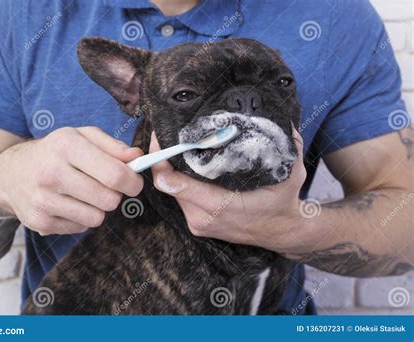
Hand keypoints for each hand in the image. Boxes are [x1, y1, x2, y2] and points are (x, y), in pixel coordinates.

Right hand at [0, 127, 143, 234]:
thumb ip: (113, 145)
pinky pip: (81, 227)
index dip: (133, 182)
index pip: (115, 174)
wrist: (11, 173)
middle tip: (106, 187)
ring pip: (97, 217)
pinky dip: (82, 217)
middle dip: (115, 195)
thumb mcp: (81, 136)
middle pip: (109, 200)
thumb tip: (138, 157)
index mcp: (67, 145)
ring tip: (86, 194)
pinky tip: (69, 204)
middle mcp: (52, 172)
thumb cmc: (55, 152)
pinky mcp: (39, 222)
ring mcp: (44, 199)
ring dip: (98, 208)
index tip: (134, 182)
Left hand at [149, 128, 307, 252]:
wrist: (283, 233)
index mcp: (219, 205)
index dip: (160, 159)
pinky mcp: (197, 226)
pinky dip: (180, 182)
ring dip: (172, 170)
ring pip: (172, 191)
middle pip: (167, 185)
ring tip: (177, 147)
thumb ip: (286, 145)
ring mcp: (198, 224)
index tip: (159, 137)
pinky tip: (187, 166)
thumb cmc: (284, 201)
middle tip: (168, 135)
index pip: (174, 183)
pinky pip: (180, 199)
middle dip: (164, 160)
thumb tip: (277, 115)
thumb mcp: (290, 172)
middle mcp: (203, 218)